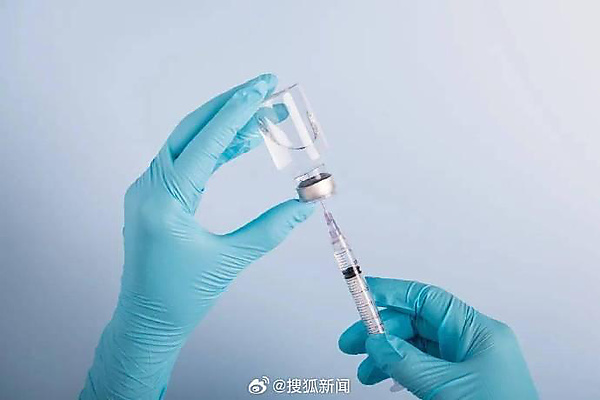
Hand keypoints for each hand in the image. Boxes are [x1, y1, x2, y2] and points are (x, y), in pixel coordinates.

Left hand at [81, 74, 314, 398]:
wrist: (146, 321)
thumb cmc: (183, 297)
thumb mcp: (230, 260)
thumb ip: (271, 229)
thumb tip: (305, 205)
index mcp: (165, 202)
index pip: (206, 143)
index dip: (237, 112)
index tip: (262, 86)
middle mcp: (149, 188)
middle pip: (191, 130)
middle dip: (229, 106)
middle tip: (263, 89)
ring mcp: (146, 191)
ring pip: (185, 142)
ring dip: (222, 126)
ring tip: (259, 115)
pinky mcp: (152, 197)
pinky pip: (182, 161)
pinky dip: (210, 148)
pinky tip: (237, 143)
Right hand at [339, 277, 537, 398]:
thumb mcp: (447, 387)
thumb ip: (408, 362)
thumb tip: (377, 342)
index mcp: (477, 331)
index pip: (426, 299)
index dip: (392, 292)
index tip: (362, 291)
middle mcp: (471, 341)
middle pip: (416, 322)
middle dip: (381, 330)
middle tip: (352, 343)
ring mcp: (466, 362)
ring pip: (417, 346)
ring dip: (387, 355)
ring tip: (366, 371)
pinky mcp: (461, 381)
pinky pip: (424, 365)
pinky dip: (401, 369)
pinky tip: (386, 378)